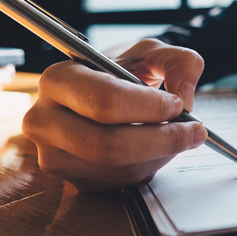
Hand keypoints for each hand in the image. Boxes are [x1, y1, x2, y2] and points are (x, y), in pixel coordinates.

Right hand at [22, 39, 208, 191]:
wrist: (103, 93)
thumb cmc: (122, 72)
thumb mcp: (151, 53)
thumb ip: (179, 61)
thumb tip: (185, 95)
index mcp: (58, 79)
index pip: (105, 100)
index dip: (149, 107)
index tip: (177, 104)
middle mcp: (45, 120)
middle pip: (108, 145)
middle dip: (161, 139)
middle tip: (191, 130)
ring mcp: (54, 155)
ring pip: (118, 168)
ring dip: (160, 155)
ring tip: (178, 136)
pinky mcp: (71, 179)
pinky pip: (119, 182)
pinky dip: (148, 167)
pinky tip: (154, 148)